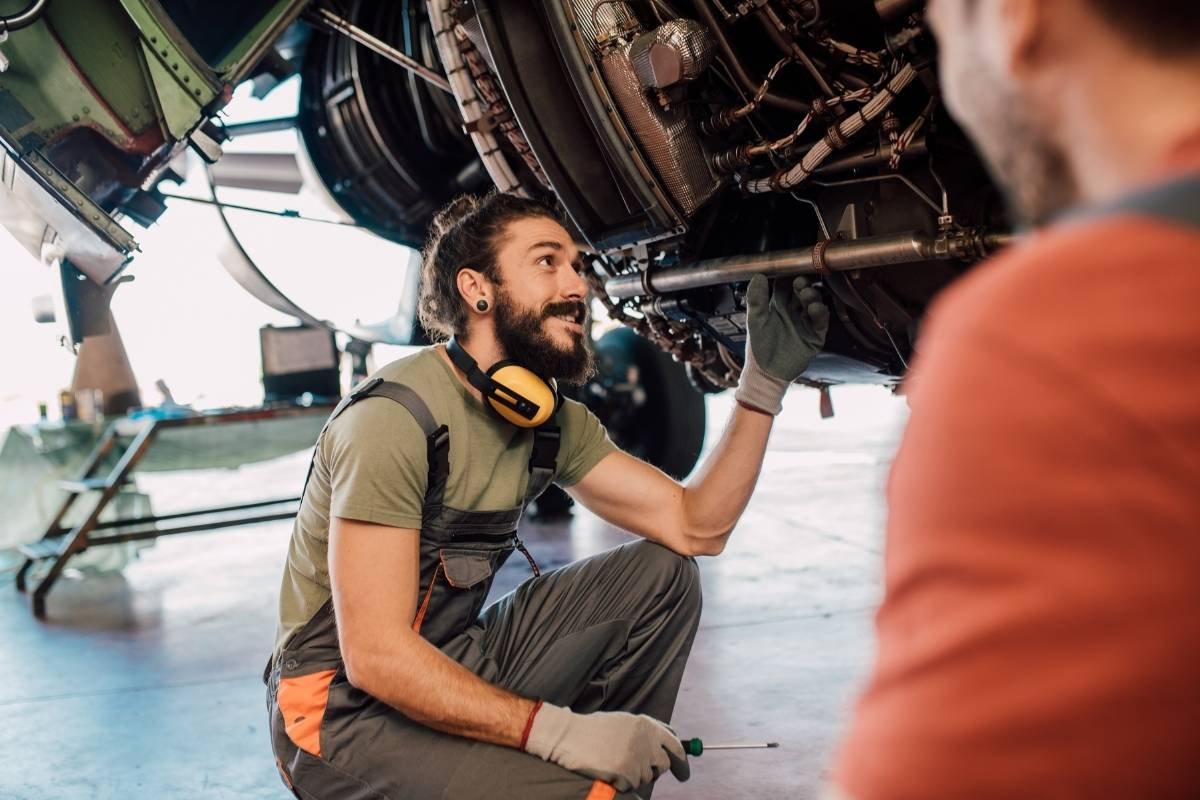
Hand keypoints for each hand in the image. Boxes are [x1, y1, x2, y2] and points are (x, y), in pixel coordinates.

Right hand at [524, 703, 689, 791]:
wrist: (569, 736)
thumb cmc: (592, 730)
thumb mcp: (622, 722)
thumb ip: (644, 732)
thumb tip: (663, 746)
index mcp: (646, 725)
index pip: (674, 744)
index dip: (681, 760)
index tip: (683, 772)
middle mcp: (646, 740)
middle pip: (664, 765)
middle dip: (657, 772)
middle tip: (646, 774)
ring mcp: (638, 758)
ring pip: (646, 778)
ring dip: (634, 776)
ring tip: (613, 762)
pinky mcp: (627, 773)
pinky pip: (630, 786)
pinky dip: (621, 783)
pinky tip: (607, 770)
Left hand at [735, 274, 829, 414]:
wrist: (767, 374)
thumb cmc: (759, 348)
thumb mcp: (755, 321)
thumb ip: (757, 300)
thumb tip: (758, 276)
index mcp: (778, 305)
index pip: (786, 284)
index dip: (788, 276)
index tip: (791, 268)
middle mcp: (793, 311)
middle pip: (802, 291)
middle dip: (803, 284)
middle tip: (800, 282)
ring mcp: (805, 322)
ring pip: (813, 303)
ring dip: (812, 296)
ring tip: (806, 294)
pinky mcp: (814, 336)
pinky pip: (821, 322)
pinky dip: (820, 314)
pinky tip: (815, 309)